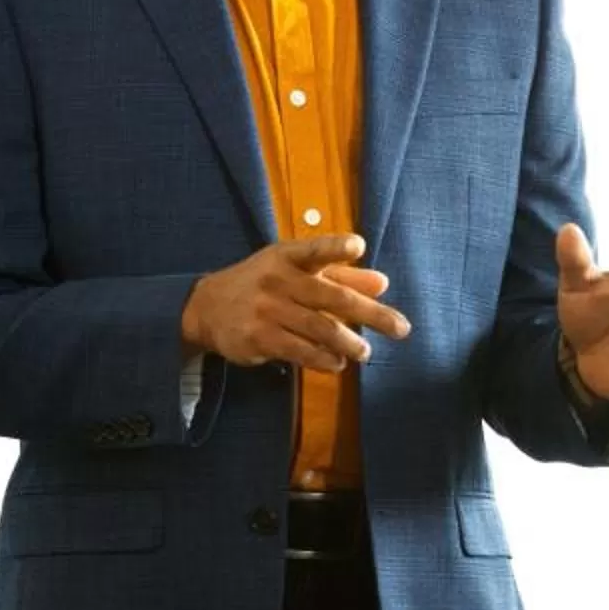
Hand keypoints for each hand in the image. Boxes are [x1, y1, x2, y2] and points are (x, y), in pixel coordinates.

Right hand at [182, 233, 410, 371]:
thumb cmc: (262, 283)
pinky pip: (300, 351)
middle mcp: (278, 280)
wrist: (207, 307)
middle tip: (401, 328)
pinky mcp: (260, 338)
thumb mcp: (294, 269)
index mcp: (288, 256)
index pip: (315, 249)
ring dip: (349, 343)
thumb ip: (340, 274)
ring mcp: (268, 310)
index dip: (335, 247)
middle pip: (332, 297)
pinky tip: (337, 363)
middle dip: (371, 314)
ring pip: (320, 328)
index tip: (358, 246)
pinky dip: (323, 359)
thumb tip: (382, 283)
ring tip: (365, 353)